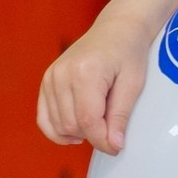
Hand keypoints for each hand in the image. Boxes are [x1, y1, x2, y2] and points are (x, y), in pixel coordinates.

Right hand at [37, 13, 154, 152]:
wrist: (116, 29)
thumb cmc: (128, 53)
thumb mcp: (133, 83)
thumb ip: (121, 115)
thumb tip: (113, 146)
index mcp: (86, 72)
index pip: (87, 120)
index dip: (102, 140)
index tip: (117, 147)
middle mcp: (62, 74)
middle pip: (70, 125)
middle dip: (93, 136)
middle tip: (112, 132)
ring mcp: (50, 77)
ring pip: (56, 125)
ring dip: (77, 134)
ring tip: (98, 127)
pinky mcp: (46, 81)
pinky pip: (44, 118)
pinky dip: (58, 131)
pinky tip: (77, 133)